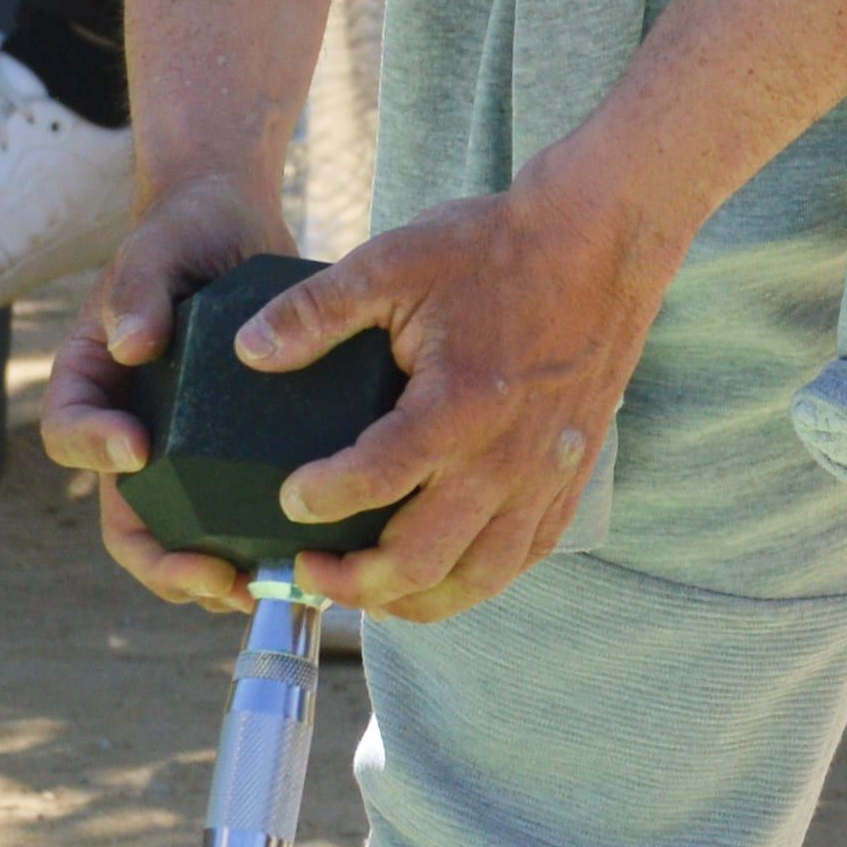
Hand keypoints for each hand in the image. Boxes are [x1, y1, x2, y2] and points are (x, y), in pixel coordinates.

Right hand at [48, 177, 304, 616]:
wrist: (232, 227)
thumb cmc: (181, 232)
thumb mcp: (156, 250)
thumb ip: (139, 288)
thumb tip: (130, 345)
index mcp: (91, 385)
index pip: (70, 433)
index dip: (94, 451)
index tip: (136, 449)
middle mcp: (128, 429)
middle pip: (124, 519)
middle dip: (163, 561)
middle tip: (213, 577)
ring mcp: (180, 448)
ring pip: (178, 536)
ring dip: (209, 575)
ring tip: (257, 589)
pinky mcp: (229, 454)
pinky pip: (230, 515)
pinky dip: (251, 547)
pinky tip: (295, 562)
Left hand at [200, 159, 670, 623]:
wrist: (600, 245)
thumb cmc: (496, 249)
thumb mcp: (396, 261)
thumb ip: (318, 310)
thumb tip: (247, 350)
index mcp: (460, 404)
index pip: (377, 479)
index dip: (321, 499)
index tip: (289, 502)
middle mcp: (505, 457)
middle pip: (422, 557)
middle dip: (353, 582)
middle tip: (307, 570)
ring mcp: (543, 477)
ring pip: (475, 578)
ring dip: (412, 601)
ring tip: (363, 594)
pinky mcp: (567, 481)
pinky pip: (521, 559)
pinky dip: (472, 583)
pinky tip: (436, 577)